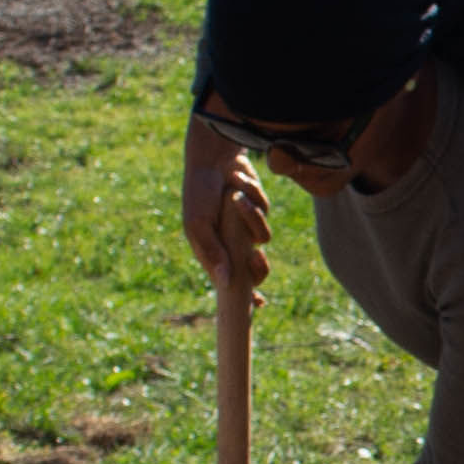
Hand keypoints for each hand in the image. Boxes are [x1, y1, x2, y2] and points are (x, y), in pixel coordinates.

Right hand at [185, 133, 271, 294]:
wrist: (212, 158)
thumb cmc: (199, 193)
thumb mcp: (199, 224)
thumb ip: (213, 253)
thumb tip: (225, 283)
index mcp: (214, 253)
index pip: (232, 283)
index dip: (246, 297)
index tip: (258, 305)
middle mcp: (232, 244)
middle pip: (257, 270)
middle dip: (259, 266)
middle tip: (255, 258)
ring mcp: (246, 227)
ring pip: (263, 238)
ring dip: (250, 215)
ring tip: (235, 196)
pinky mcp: (258, 208)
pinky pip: (265, 211)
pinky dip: (252, 195)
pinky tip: (238, 180)